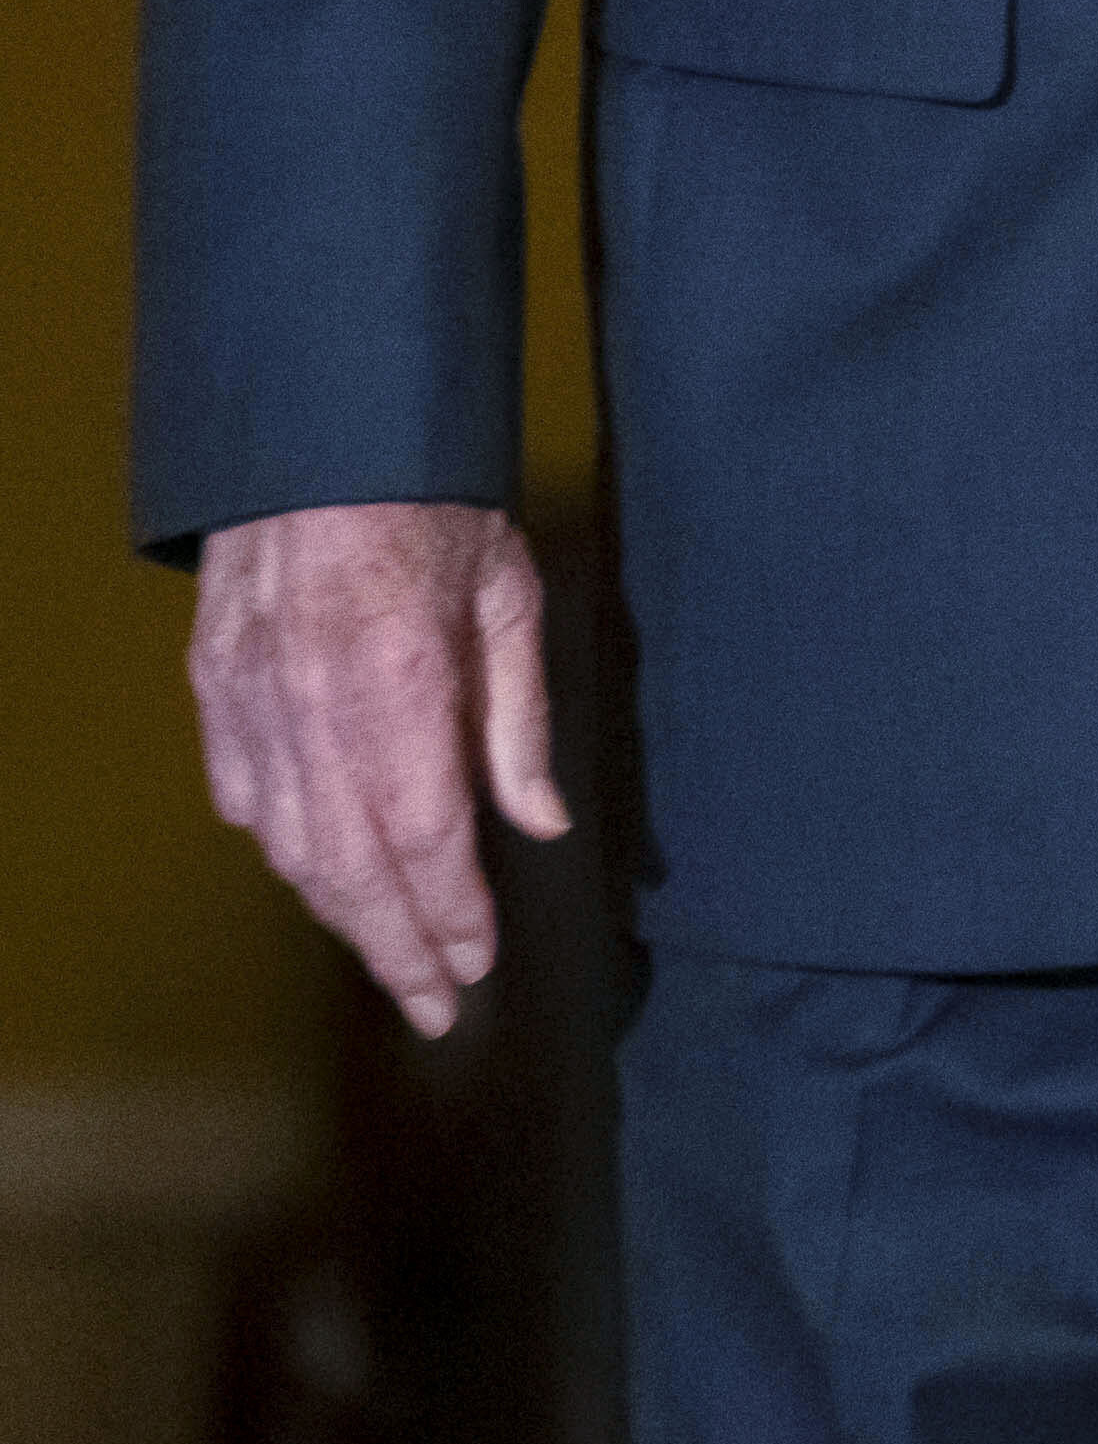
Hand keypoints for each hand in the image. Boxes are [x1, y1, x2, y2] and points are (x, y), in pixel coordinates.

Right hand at [189, 500, 568, 1038]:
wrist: (319, 436)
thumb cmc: (437, 508)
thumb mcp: (510, 599)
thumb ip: (517, 722)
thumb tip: (539, 826)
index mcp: (400, 685)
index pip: (423, 837)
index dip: (447, 914)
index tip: (473, 966)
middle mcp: (314, 710)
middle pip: (348, 867)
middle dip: (393, 947)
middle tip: (433, 1006)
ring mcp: (250, 703)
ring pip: (289, 846)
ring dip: (339, 912)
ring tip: (388, 954)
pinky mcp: (212, 690)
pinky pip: (242, 796)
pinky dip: (281, 847)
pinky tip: (317, 872)